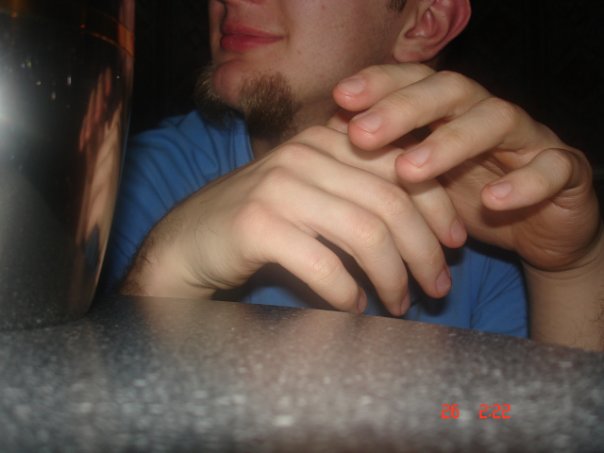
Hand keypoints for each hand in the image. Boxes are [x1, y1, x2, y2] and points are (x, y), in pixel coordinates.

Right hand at [125, 122, 466, 315]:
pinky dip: (347, 292)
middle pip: (391, 201)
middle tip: (438, 289)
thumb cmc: (261, 223)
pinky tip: (354, 307)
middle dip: (425, 251)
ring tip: (400, 304)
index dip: (438, 206)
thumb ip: (360, 191)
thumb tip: (426, 226)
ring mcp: (279, 186)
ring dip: (392, 277)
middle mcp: (304, 153)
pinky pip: (324, 263)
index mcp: (325, 139)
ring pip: (365, 232)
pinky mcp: (258, 223)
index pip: (403, 165)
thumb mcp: (314, 193)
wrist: (189, 241)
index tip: (456, 244)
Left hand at [334, 64, 600, 272]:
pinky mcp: (563, 170)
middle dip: (404, 108)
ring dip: (452, 142)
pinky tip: (493, 201)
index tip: (341, 98)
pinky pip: (550, 168)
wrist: (537, 230)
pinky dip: (524, 183)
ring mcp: (527, 138)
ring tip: (410, 170)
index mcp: (449, 113)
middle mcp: (485, 114)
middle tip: (362, 133)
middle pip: (449, 91)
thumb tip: (325, 143)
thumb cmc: (467, 201)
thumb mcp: (418, 184)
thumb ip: (384, 161)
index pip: (415, 82)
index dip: (380, 84)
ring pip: (496, 119)